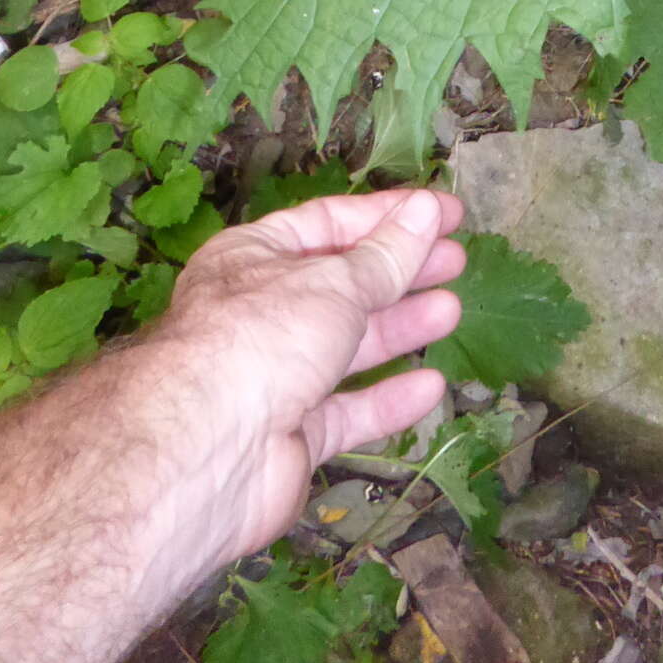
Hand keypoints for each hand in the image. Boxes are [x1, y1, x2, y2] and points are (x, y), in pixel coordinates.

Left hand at [144, 188, 463, 584]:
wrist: (207, 451)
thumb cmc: (261, 338)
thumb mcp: (334, 282)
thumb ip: (386, 256)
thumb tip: (426, 211)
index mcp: (255, 258)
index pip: (330, 223)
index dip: (389, 216)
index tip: (444, 212)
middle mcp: (261, 313)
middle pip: (342, 285)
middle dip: (400, 272)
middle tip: (455, 260)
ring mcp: (275, 378)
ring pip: (347, 347)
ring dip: (399, 328)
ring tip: (451, 311)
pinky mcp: (290, 437)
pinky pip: (346, 412)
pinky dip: (386, 400)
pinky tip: (429, 387)